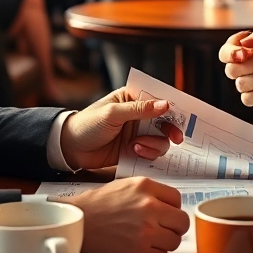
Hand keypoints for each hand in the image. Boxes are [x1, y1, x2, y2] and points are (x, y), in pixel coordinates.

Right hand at [59, 177, 189, 252]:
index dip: (172, 209)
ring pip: (174, 241)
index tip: (166, 214)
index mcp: (145, 186)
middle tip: (163, 230)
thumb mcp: (124, 186)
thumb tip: (169, 205)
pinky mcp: (140, 252)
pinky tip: (140, 249)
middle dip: (174, 227)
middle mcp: (149, 207)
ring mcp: (146, 231)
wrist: (77, 225)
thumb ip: (149, 193)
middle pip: (182, 222)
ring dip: (165, 242)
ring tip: (148, 240)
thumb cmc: (96, 206)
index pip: (177, 199)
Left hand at [60, 87, 182, 170]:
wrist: (70, 149)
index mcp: (132, 99)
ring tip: (136, 146)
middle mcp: (138, 116)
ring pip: (161, 140)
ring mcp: (137, 133)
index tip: (182, 116)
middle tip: (175, 138)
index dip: (172, 106)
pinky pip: (152, 153)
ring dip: (153, 144)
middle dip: (170, 130)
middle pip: (165, 121)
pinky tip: (133, 152)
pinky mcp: (135, 150)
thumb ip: (139, 109)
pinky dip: (147, 154)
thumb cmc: (87, 124)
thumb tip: (165, 104)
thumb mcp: (112, 114)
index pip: (158, 98)